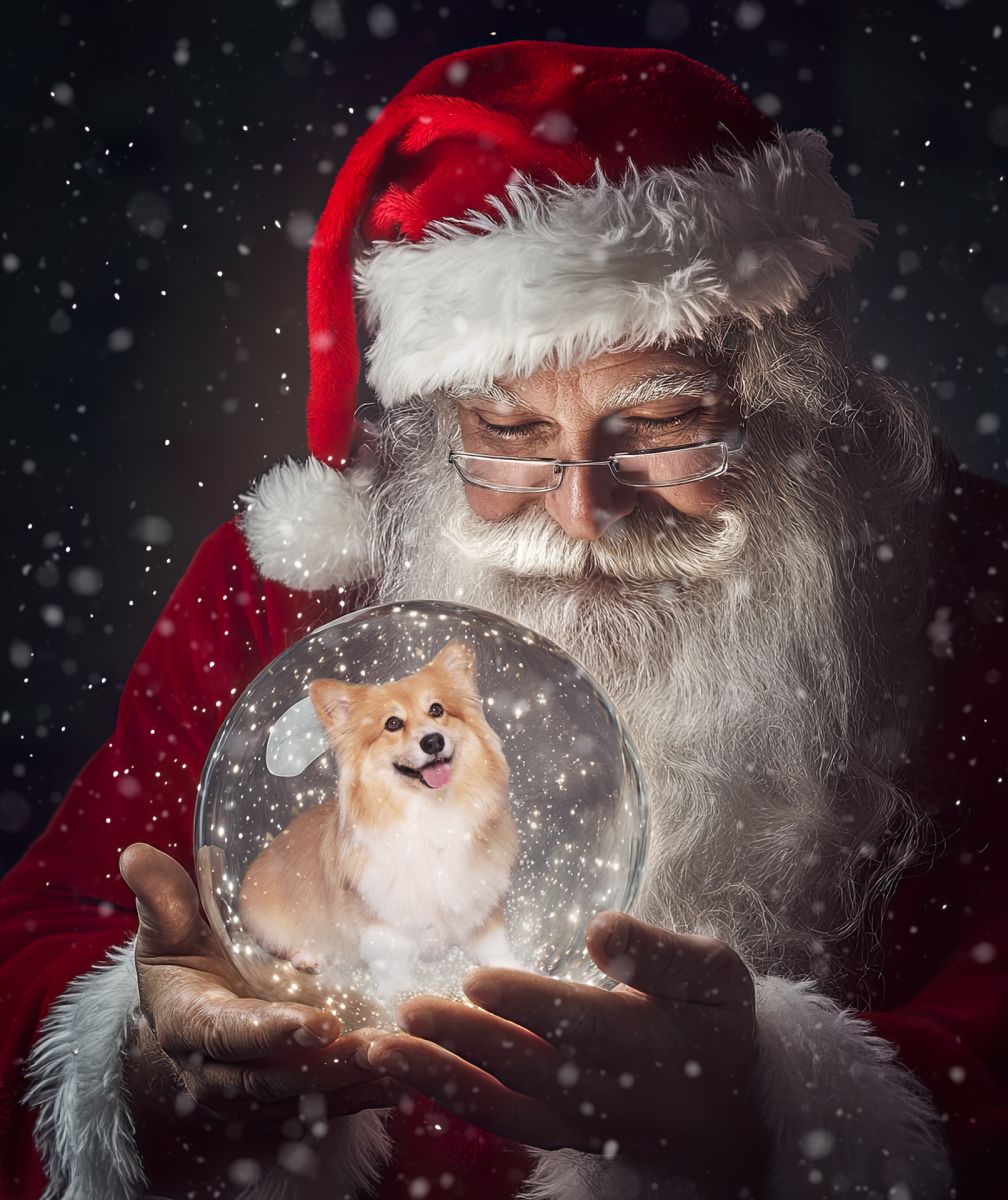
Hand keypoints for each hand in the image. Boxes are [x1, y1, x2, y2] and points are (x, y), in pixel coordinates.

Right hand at [119, 844, 403, 1192]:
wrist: (187, 1014)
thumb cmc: (183, 960)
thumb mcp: (167, 927)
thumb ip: (160, 897)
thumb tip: (135, 854)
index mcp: (188, 1025)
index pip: (228, 1034)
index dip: (270, 1033)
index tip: (316, 1023)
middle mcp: (218, 1072)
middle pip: (272, 1079)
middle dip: (321, 1066)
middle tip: (371, 1045)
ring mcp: (253, 1095)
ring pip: (304, 1101)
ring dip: (350, 1086)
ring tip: (398, 1060)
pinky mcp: (285, 1105)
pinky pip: (325, 1110)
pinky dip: (362, 1098)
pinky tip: (402, 1079)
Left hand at [362, 912, 768, 1193]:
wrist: (726, 1121)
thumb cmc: (718, 1027)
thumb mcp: (717, 978)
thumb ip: (661, 954)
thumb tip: (600, 929)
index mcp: (648, 1048)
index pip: (580, 1027)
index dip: (530, 1004)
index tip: (479, 978)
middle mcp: (604, 1094)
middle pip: (525, 1067)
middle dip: (464, 1040)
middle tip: (408, 1010)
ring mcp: (573, 1121)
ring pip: (497, 1104)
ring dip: (433, 1077)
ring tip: (376, 1051)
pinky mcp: (551, 1130)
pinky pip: (494, 1117)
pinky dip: (444, 1095)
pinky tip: (398, 1068)